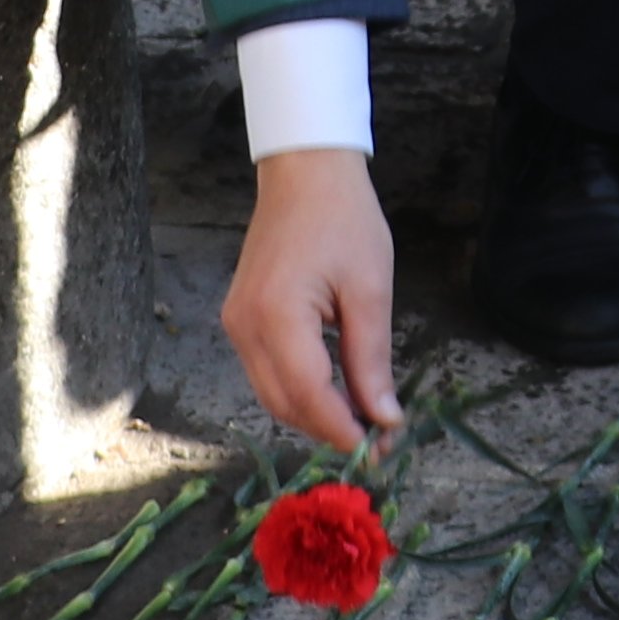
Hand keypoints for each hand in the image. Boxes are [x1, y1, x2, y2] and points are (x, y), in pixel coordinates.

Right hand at [220, 148, 404, 450]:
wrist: (305, 171)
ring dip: (314, 414)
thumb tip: (383, 417)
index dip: (343, 429)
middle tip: (377, 440)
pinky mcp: (239, 318)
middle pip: (283, 404)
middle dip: (329, 429)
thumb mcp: (370, 289)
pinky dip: (299, 390)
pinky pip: (266, 372)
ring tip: (362, 419)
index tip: (379, 449)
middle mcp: (244, 325)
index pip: (308, 395)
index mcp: (276, 315)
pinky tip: (335, 391)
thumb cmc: (343, 218)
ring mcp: (235, 323)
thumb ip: (371, 359)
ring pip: (272, 394)